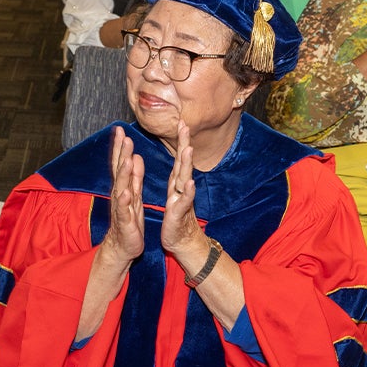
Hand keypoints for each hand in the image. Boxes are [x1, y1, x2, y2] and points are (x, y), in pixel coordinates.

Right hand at [99, 126, 144, 267]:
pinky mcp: (125, 222)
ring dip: (123, 174)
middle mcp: (120, 194)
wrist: (124, 245)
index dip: (120, 147)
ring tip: (125, 160)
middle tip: (123, 136)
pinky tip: (125, 193)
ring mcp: (121, 208)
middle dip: (121, 153)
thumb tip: (135, 156)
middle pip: (119, 171)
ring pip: (121, 188)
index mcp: (124, 187)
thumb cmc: (130, 219)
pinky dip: (124, 202)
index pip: (121, 163)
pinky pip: (124, 210)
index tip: (120, 129)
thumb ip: (135, 176)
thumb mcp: (135, 194)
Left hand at [160, 121, 206, 264]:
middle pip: (183, 164)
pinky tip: (190, 183)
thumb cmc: (177, 220)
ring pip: (185, 180)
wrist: (183, 244)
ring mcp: (182, 201)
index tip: (182, 122)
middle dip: (184, 145)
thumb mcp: (176, 194)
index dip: (180, 142)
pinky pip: (184, 202)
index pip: (178, 159)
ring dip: (187, 165)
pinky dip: (188, 193)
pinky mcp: (179, 215)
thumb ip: (178, 177)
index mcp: (176, 184)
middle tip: (185, 127)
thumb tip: (181, 161)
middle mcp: (181, 189)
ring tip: (188, 149)